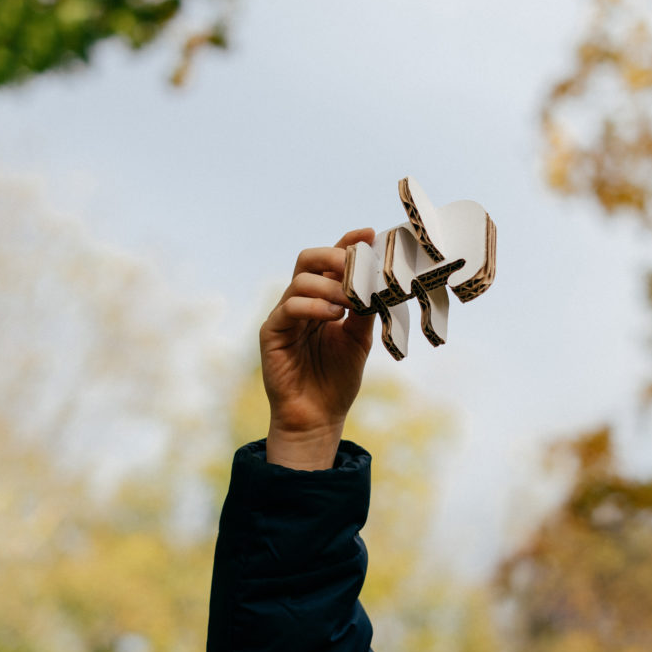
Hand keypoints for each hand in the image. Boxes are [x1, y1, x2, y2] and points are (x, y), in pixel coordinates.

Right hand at [260, 228, 374, 469]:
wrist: (318, 417)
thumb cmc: (337, 380)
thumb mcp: (358, 339)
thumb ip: (364, 309)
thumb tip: (379, 280)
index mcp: (322, 299)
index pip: (331, 262)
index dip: (347, 243)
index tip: (370, 233)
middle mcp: (301, 302)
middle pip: (309, 260)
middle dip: (335, 256)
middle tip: (357, 263)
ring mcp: (284, 316)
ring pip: (300, 281)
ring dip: (329, 285)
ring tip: (350, 300)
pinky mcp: (272, 333)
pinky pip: (289, 308)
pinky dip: (314, 305)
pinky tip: (334, 314)